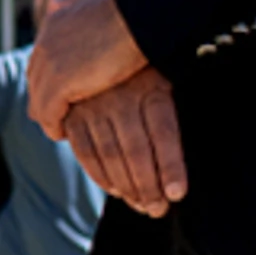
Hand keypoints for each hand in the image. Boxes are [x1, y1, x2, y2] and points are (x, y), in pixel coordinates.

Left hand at [27, 0, 147, 135]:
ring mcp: (49, 65)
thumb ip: (73, 4)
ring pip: (38, 101)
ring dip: (49, 117)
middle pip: (35, 81)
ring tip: (62, 129)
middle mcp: (44, 44)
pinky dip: (54, 127)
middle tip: (59, 116)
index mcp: (54, 23)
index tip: (64, 94)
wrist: (138, 15)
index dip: (50, 79)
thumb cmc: (130, 10)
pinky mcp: (57, 85)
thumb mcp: (93, 2)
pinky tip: (64, 134)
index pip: (41, 59)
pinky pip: (47, 115)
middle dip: (45, 99)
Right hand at [63, 69, 188, 215]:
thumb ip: (172, 114)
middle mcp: (121, 94)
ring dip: (126, 187)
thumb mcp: (168, 80)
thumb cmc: (148, 71)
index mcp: (152, 85)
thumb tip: (182, 167)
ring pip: (110, 154)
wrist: (109, 44)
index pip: (164, 131)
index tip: (177, 194)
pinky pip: (86, 151)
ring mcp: (94, 103)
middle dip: (148, 186)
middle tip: (158, 210)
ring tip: (143, 206)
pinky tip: (116, 191)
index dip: (171, 165)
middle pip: (136, 149)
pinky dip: (100, 175)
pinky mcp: (73, 113)